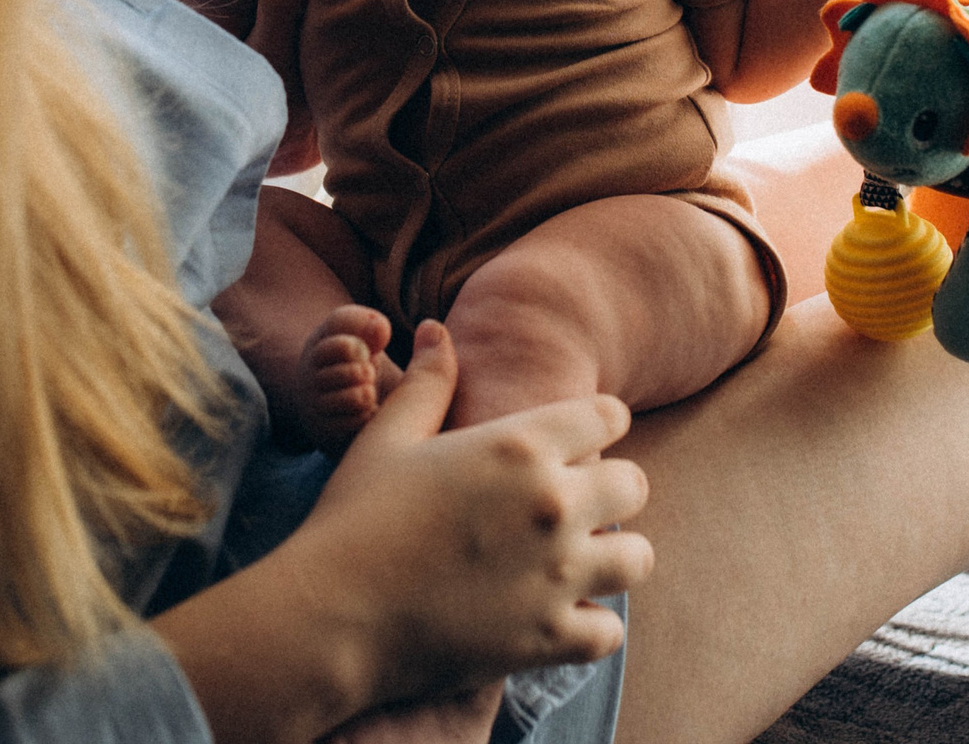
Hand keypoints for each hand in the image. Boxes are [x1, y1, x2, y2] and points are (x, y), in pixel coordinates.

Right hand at [282, 322, 651, 710]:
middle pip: (633, 485)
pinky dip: (590, 625)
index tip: (577, 445)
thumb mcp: (387, 437)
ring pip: (635, 558)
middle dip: (611, 491)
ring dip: (611, 556)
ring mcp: (557, 575)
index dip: (595, 428)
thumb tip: (437, 330)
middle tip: (575, 507)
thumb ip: (427, 382)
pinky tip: (559, 616)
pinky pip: (609, 631)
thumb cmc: (353, 519)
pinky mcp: (548, 637)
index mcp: (520, 444)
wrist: (332, 616)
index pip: (609, 417)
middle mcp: (553, 503)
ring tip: (577, 562)